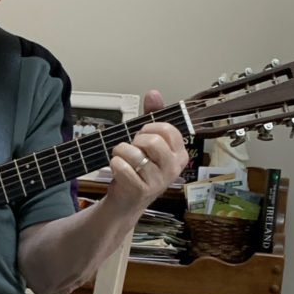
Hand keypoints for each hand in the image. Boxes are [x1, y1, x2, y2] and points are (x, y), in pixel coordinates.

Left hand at [105, 89, 187, 212]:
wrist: (126, 201)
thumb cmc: (138, 169)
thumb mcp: (147, 142)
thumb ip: (152, 116)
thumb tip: (154, 93)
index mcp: (179, 154)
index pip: (167, 129)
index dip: (148, 128)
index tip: (143, 136)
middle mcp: (173, 167)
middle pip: (151, 140)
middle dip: (134, 141)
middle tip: (132, 149)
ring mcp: (158, 180)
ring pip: (133, 153)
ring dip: (120, 152)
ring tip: (122, 160)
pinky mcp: (141, 190)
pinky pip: (121, 167)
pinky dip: (114, 164)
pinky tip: (118, 170)